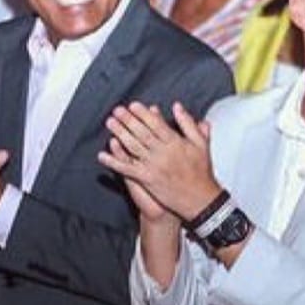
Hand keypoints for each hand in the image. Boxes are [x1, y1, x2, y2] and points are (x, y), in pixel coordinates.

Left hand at [97, 102, 221, 222]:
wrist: (200, 199)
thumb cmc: (201, 172)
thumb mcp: (201, 144)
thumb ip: (189, 124)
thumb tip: (177, 107)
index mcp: (176, 143)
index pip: (156, 124)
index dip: (143, 114)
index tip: (133, 105)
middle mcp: (163, 153)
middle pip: (142, 133)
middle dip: (128, 120)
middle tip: (116, 110)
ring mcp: (153, 166)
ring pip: (133, 147)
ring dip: (120, 134)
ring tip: (110, 124)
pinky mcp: (147, 179)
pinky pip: (127, 169)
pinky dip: (114, 162)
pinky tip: (103, 156)